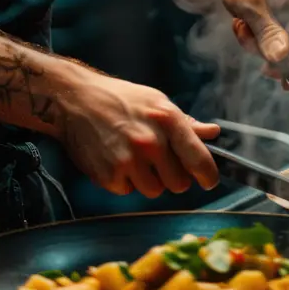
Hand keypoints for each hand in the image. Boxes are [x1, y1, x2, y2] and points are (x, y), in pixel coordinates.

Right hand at [55, 67, 219, 197]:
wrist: (76, 99)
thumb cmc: (120, 98)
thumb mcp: (156, 101)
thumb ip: (185, 123)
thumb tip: (213, 133)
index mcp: (167, 119)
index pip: (199, 160)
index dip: (208, 175)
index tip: (208, 180)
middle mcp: (150, 141)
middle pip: (179, 184)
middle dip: (171, 176)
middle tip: (156, 160)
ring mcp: (129, 160)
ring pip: (154, 191)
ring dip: (147, 180)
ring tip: (133, 157)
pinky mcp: (109, 175)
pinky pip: (128, 191)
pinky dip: (124, 181)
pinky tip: (115, 159)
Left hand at [204, 0, 288, 72]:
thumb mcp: (247, 2)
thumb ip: (266, 30)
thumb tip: (282, 58)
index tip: (288, 80)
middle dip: (274, 51)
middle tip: (252, 54)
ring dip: (261, 43)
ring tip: (239, 27)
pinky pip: (281, 36)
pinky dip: (259, 37)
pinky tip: (241, 24)